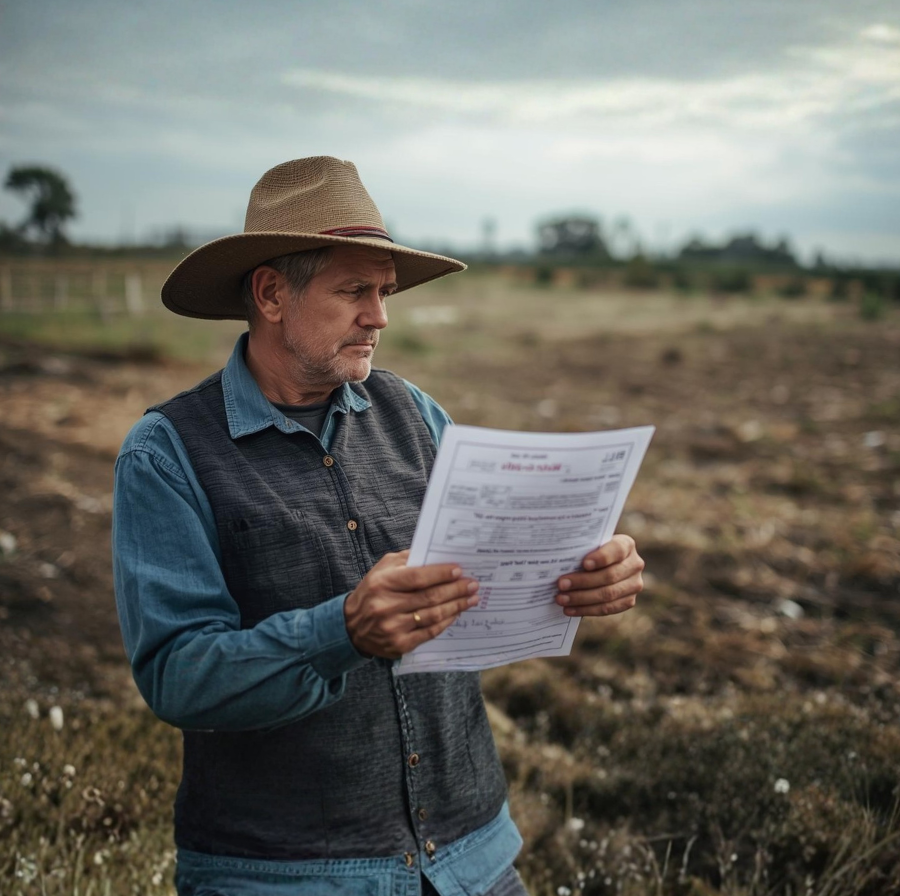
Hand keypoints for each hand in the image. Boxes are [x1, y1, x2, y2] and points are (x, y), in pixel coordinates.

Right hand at [344, 550, 479, 658]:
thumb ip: (407, 560)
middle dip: (456, 590)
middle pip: (430, 597)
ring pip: (433, 615)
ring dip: (456, 606)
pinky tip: (456, 613)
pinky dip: (446, 622)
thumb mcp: (382, 569)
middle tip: (472, 584)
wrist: (352, 626)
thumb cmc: (372, 591)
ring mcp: (393, 628)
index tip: (459, 570)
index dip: (440, 574)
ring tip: (471, 598)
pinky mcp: (400, 644)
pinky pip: (430, 632)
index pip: (417, 577)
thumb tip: (436, 556)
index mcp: (382, 583)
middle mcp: (386, 606)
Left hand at [554, 534, 643, 616]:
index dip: (601, 557)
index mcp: (626, 544)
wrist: (603, 565)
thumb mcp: (590, 544)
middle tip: (561, 584)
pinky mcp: (629, 601)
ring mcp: (634, 584)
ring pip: (608, 595)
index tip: (584, 563)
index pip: (616, 550)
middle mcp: (635, 564)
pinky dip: (586, 610)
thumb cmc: (591, 551)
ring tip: (561, 599)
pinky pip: (607, 609)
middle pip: (609, 576)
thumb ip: (582, 549)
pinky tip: (570, 609)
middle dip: (583, 581)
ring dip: (581, 598)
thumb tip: (560, 561)